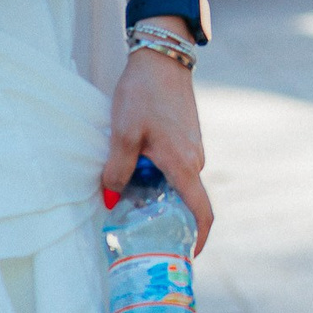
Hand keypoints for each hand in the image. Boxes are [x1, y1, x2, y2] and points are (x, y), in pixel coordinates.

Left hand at [105, 27, 212, 253]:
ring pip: (178, 183)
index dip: (198, 238)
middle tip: (133, 228)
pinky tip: (135, 169)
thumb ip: (117, 169)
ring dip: (157, 193)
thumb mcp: (123, 133)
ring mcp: (194, 147)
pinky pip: (176, 167)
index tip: (186, 256)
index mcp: (185, 164)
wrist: (163, 57)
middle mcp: (196, 159)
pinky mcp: (188, 137)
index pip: (202, 211)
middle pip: (186, 200)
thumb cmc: (143, 94)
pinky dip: (158, 176)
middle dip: (163, 216)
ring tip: (126, 196)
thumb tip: (110, 199)